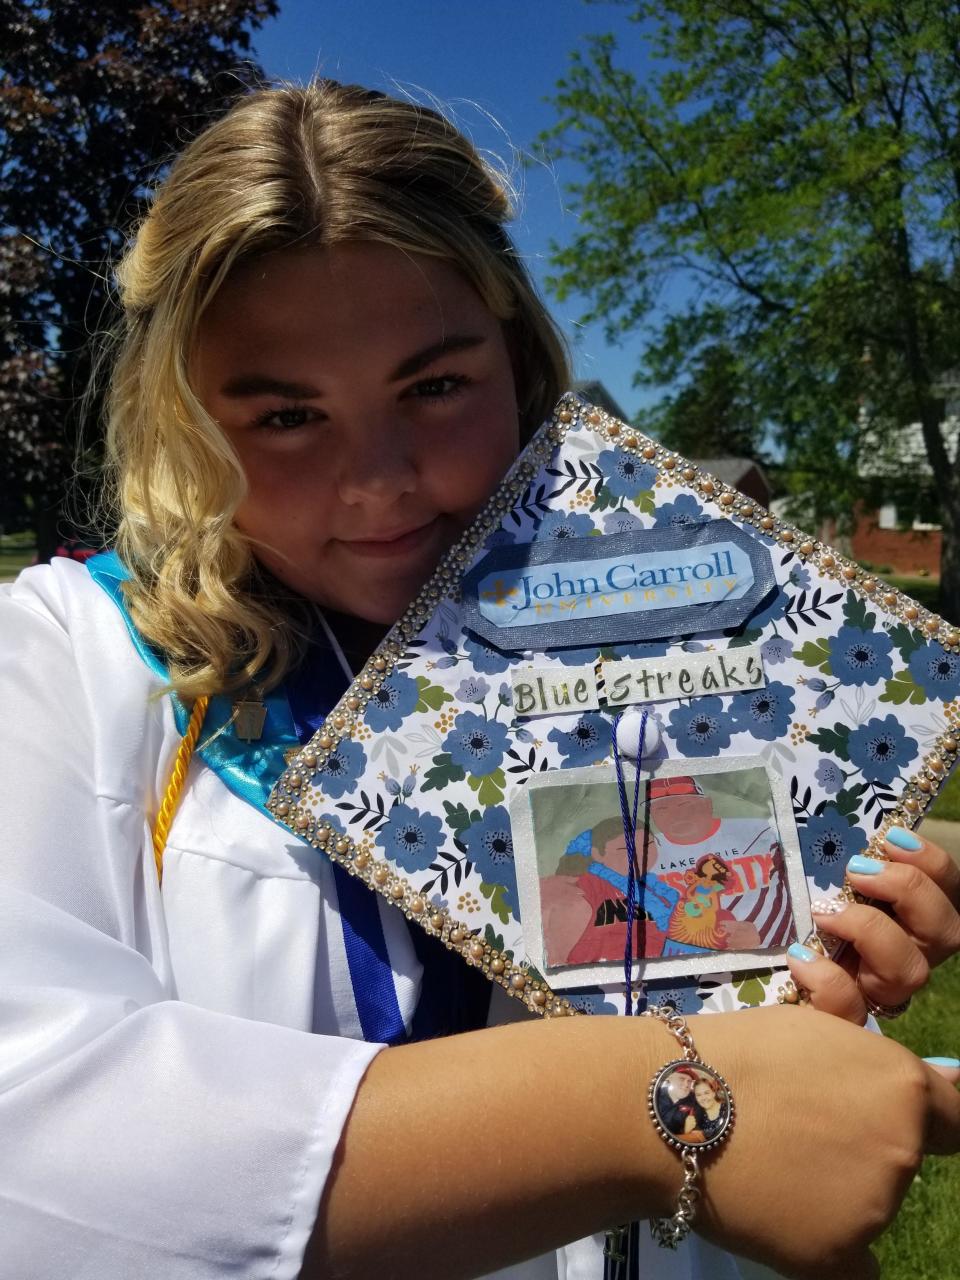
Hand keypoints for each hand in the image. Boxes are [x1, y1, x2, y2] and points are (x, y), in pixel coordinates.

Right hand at [689, 1005, 959, 1279]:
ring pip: (871, 1205)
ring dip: (839, 1190)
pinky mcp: (838, 1257)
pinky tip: (786, 1217)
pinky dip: (827, 1244)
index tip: (881, 1115)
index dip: (922, 1115)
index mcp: (902, 1085)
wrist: (673, 1104)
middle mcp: (902, 1148)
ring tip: (773, 1163)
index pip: (954, 1115)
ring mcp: (875, 1208)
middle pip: (901, 1157)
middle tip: (799, 1129)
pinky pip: (853, 1263)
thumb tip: (944, 1076)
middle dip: (862, 1145)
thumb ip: (870, 1057)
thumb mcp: (812, 1027)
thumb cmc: (736, 1050)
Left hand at [787, 826, 959, 1021]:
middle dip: (910, 890)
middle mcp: (906, 958)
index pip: (948, 893)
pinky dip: (826, 979)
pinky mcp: (845, 1019)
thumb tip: (860, 838)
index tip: (891, 837)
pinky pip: (849, 1006)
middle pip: (948, 933)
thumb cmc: (803, 924)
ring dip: (872, 930)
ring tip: (826, 911)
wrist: (763, 985)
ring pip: (911, 972)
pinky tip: (800, 956)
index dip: (932, 864)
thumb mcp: (828, 889)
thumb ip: (851, 871)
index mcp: (909, 922)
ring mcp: (879, 992)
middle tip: (857, 869)